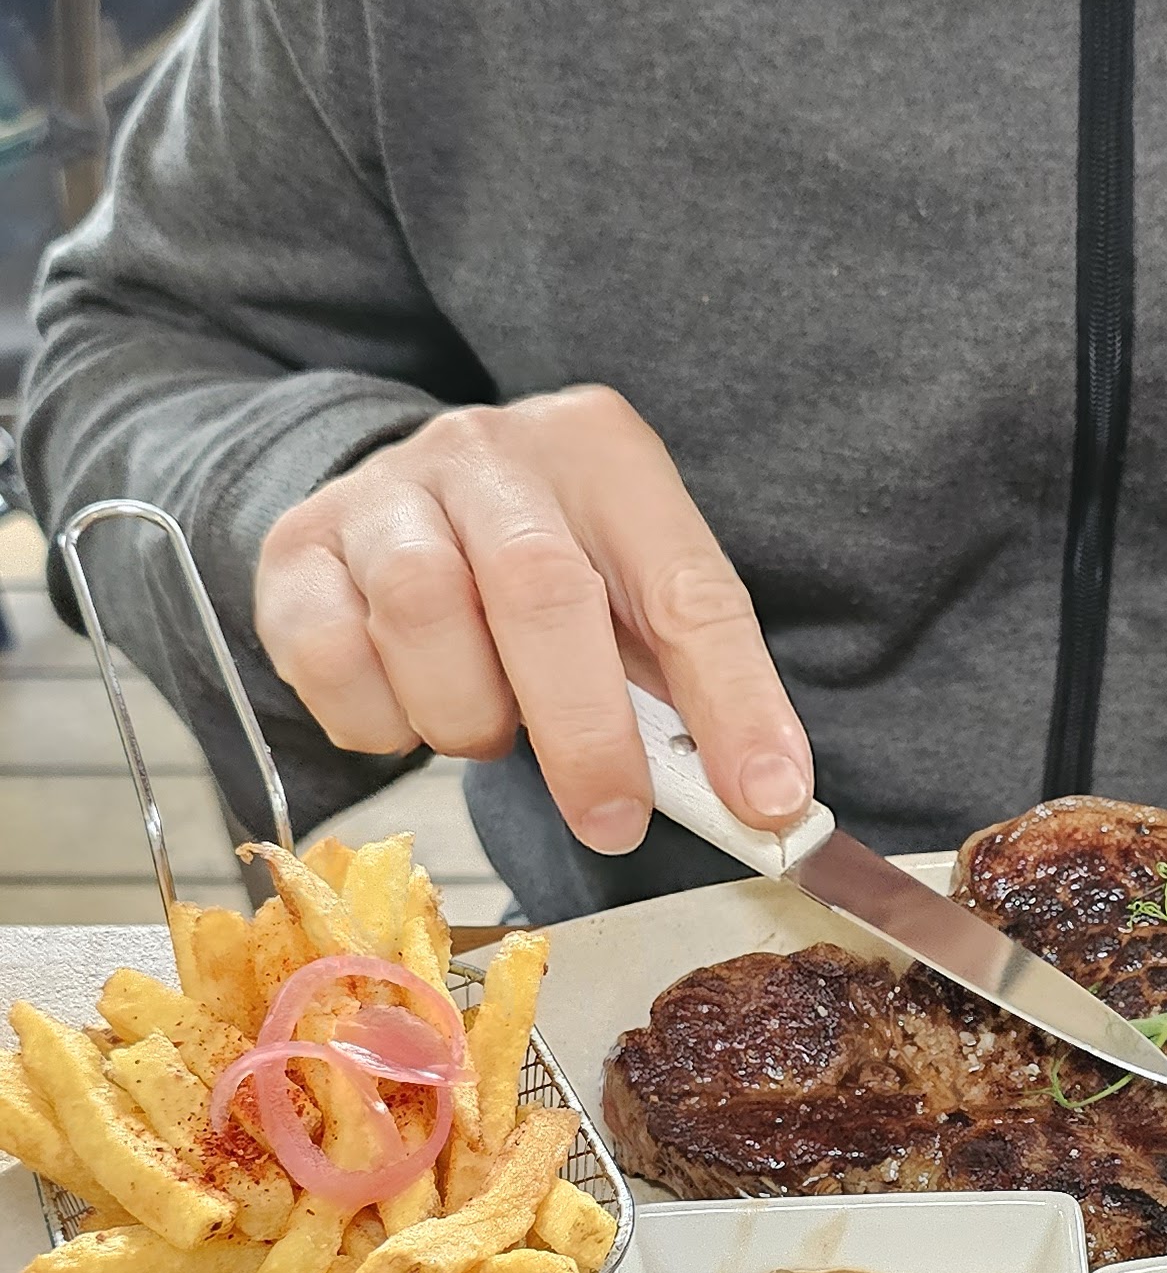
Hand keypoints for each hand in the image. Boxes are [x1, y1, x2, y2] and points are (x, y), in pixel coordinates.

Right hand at [254, 390, 813, 855]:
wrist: (394, 505)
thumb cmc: (540, 569)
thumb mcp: (630, 604)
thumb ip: (686, 689)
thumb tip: (760, 802)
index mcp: (601, 452)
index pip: (686, 587)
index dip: (732, 702)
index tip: (764, 801)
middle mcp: (487, 452)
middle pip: (541, 592)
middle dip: (585, 733)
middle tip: (612, 820)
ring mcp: (381, 492)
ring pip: (421, 614)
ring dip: (467, 715)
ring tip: (488, 729)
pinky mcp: (296, 551)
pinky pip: (332, 658)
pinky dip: (379, 720)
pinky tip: (408, 706)